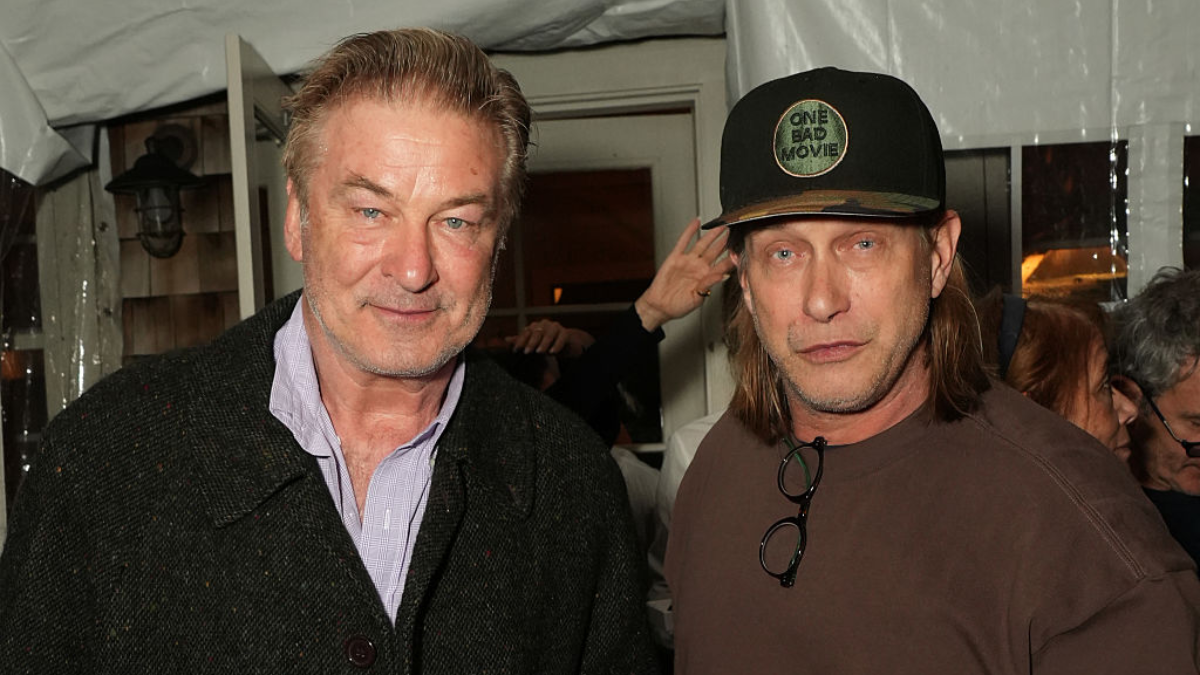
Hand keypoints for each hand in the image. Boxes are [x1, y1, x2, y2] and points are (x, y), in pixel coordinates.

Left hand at [505, 319, 595, 356]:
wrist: (566, 344)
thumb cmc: (546, 343)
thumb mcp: (533, 343)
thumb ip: (521, 341)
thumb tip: (506, 339)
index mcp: (535, 326)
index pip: (526, 332)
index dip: (520, 341)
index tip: (516, 350)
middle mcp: (545, 324)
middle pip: (537, 332)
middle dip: (531, 343)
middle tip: (527, 352)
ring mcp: (556, 327)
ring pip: (549, 334)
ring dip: (544, 343)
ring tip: (539, 352)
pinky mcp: (566, 333)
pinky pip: (562, 337)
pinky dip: (557, 345)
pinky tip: (553, 352)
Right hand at [634, 217, 735, 331]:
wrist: (660, 306)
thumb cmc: (679, 306)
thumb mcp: (697, 297)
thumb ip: (709, 284)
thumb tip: (723, 275)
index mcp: (707, 277)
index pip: (723, 264)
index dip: (732, 256)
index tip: (742, 248)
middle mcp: (699, 267)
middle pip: (715, 251)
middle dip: (725, 241)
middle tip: (735, 230)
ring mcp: (688, 261)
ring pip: (702, 244)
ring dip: (712, 234)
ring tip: (720, 225)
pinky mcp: (676, 257)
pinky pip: (683, 241)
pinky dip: (689, 231)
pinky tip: (696, 222)